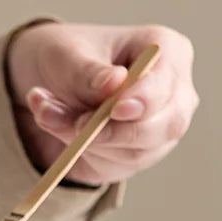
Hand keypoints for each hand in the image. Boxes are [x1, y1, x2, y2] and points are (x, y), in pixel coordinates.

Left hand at [5, 23, 198, 184]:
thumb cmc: (70, 59)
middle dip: (110, 131)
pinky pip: (113, 166)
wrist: (55, 84)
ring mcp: (159, 131)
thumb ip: (90, 73)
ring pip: (133, 153)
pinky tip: (60, 129)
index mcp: (168, 52)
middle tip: (74, 124)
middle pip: (161, 127)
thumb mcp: (69, 56)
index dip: (144, 99)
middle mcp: (174, 95)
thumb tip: (114, 84)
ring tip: (48, 115)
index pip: (166, 83)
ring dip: (85, 142)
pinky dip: (81, 153)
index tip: (116, 109)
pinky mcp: (138, 157)